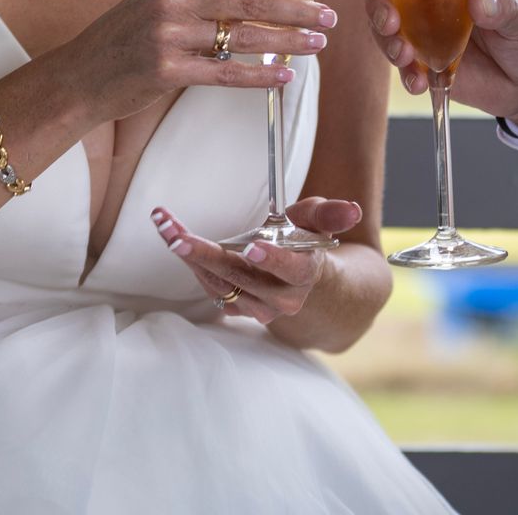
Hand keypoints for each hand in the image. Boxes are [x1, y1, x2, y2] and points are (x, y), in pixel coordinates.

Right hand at [49, 0, 338, 120]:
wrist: (80, 77)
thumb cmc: (125, 37)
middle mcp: (170, 1)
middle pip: (247, 0)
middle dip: (296, 8)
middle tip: (328, 15)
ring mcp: (168, 38)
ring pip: (243, 38)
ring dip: (288, 42)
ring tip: (318, 43)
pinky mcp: (167, 73)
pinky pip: (226, 73)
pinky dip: (260, 76)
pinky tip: (284, 76)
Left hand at [149, 200, 362, 322]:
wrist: (307, 287)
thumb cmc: (308, 244)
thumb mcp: (320, 223)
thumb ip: (330, 214)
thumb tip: (352, 209)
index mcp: (307, 273)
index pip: (293, 269)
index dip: (274, 260)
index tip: (254, 248)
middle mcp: (282, 298)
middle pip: (240, 276)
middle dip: (205, 254)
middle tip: (176, 236)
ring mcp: (257, 308)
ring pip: (218, 283)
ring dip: (188, 254)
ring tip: (164, 225)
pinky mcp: (237, 308)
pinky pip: (210, 287)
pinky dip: (190, 262)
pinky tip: (172, 235)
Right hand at [360, 0, 517, 132]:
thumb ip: (506, 6)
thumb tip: (478, 1)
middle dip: (378, 1)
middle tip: (390, 22)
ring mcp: (427, 29)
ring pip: (388, 25)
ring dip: (386, 39)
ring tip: (404, 57)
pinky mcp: (427, 61)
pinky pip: (404, 64)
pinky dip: (405, 74)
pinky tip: (419, 83)